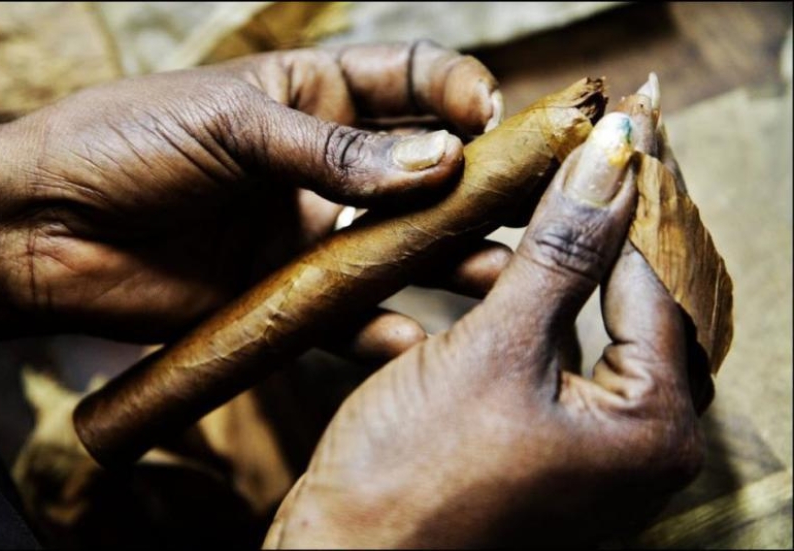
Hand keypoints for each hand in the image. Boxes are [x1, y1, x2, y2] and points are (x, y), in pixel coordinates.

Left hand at [0, 41, 507, 346]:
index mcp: (312, 98)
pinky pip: (351, 318)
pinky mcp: (288, 296)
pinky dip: (386, 332)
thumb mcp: (230, 122)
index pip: (410, 80)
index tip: (489, 116)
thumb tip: (437, 161)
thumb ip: (334, 151)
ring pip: (401, 247)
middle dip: (480, 180)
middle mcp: (324, 167)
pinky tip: (418, 341)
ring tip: (504, 274)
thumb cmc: (123, 143)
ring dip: (453, 260)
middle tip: (535, 199)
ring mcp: (311, 234)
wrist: (44, 229)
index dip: (457, 91)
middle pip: (425, 168)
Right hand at [264, 87, 704, 547]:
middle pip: (628, 299)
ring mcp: (585, 441)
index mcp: (653, 429)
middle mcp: (634, 440)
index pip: (658, 281)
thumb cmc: (412, 478)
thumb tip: (611, 159)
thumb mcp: (494, 349)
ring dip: (546, 261)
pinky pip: (545, 347)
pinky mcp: (537, 435)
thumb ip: (560, 252)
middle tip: (572, 151)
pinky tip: (489, 261)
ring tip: (520, 195)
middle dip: (593, 226)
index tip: (614, 127)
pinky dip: (520, 302)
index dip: (631, 199)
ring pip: (582, 318)